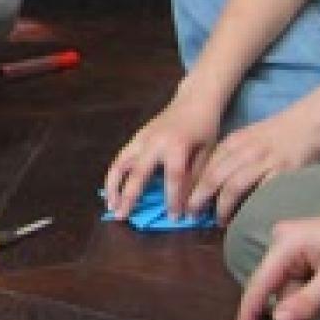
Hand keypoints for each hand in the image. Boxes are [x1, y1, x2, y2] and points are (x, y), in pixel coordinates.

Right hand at [103, 96, 219, 221]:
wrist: (194, 100)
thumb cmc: (204, 127)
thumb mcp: (208, 153)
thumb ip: (197, 178)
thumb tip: (190, 205)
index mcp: (176, 146)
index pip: (173, 179)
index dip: (173, 200)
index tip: (174, 218)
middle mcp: (154, 143)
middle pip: (137, 173)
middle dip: (129, 196)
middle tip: (121, 217)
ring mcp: (141, 138)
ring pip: (120, 163)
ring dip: (113, 185)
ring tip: (111, 205)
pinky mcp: (136, 137)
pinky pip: (120, 157)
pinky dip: (114, 175)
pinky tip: (113, 189)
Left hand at [188, 110, 319, 222]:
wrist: (309, 122)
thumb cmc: (277, 132)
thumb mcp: (246, 137)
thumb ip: (230, 155)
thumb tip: (212, 180)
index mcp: (232, 142)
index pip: (206, 167)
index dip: (193, 186)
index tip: (185, 202)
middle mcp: (243, 151)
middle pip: (214, 178)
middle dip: (199, 199)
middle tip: (192, 215)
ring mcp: (263, 161)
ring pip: (234, 186)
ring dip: (223, 207)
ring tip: (219, 222)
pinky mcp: (283, 171)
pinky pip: (263, 192)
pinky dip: (252, 206)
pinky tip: (248, 218)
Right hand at [235, 204, 319, 319]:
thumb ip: (307, 302)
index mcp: (284, 243)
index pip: (259, 284)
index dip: (248, 313)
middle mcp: (282, 242)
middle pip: (276, 287)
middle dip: (297, 303)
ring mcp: (293, 246)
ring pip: (290, 288)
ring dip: (309, 299)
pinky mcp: (304, 252)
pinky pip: (300, 282)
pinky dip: (315, 292)